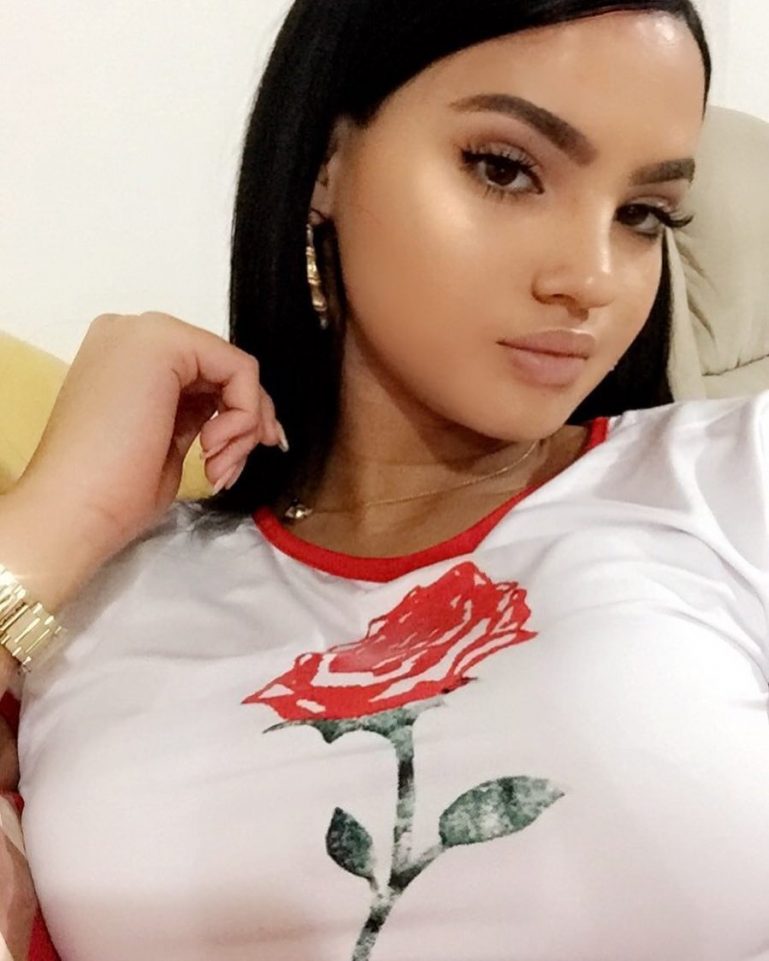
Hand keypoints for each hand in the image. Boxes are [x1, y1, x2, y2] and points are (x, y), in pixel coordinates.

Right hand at [15, 311, 281, 560]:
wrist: (73, 507)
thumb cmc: (110, 490)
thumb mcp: (165, 439)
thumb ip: (194, 411)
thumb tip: (240, 411)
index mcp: (125, 358)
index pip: (205, 374)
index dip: (239, 414)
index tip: (240, 455)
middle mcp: (133, 334)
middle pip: (225, 368)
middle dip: (247, 422)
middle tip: (232, 467)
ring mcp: (147, 333)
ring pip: (237, 371)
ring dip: (243, 427)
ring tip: (216, 467)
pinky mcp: (166, 342)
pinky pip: (240, 370)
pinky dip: (244, 414)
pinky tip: (211, 448)